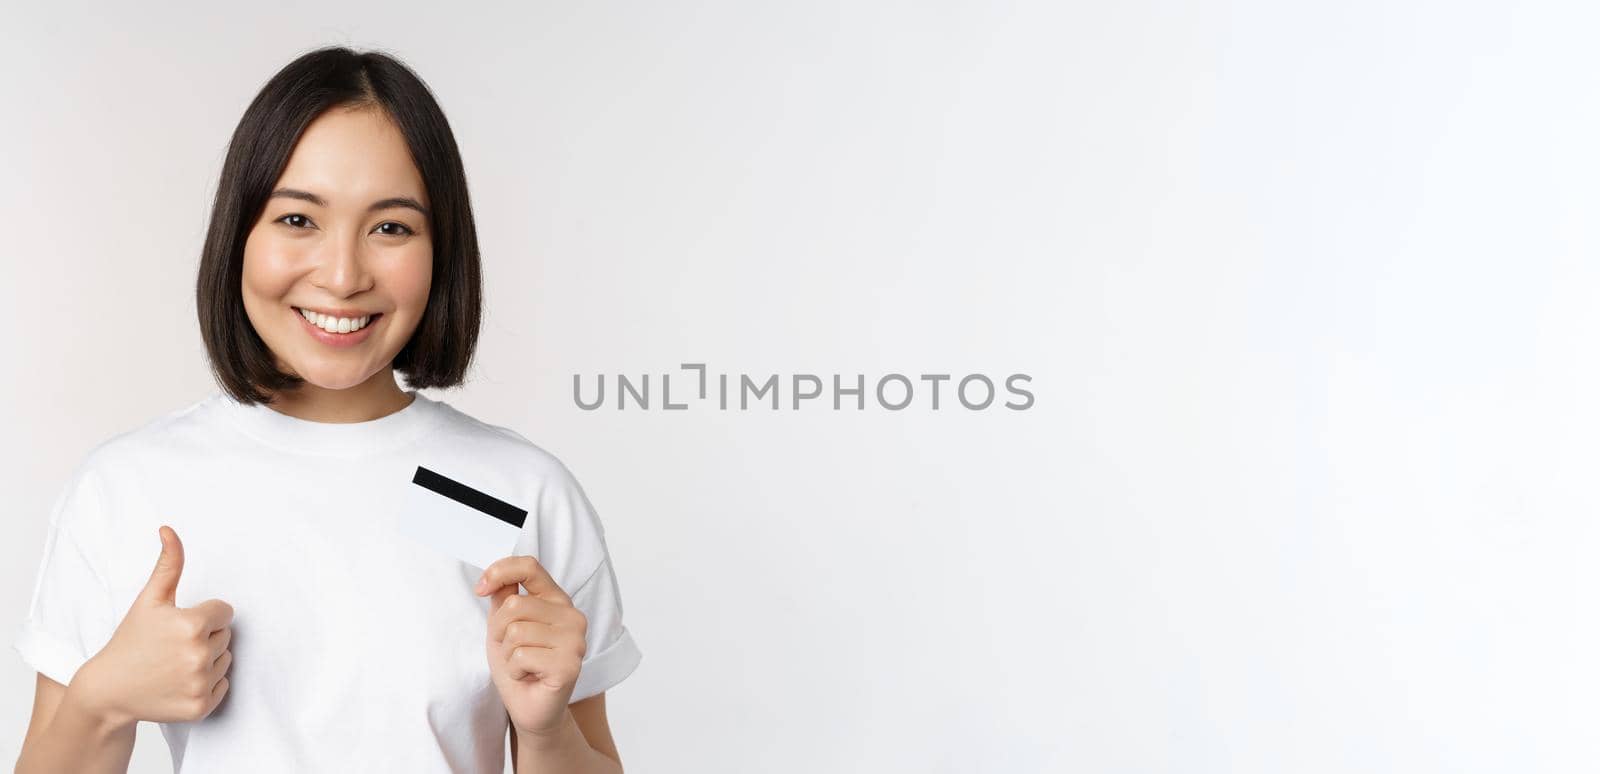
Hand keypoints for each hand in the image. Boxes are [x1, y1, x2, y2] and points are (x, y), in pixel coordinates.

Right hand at [75, 526, 233, 725]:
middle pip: (226, 635)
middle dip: (205, 636)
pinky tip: (180, 682)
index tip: (178, 624)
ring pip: (225, 659)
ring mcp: (200, 684)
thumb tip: (169, 530)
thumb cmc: (129, 641)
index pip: (225, 611)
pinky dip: (206, 684)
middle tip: (173, 645)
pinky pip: (223, 685)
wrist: (108, 690)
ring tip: (174, 663)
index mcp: (192, 625)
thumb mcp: (149, 600)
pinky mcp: (201, 707)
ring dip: (207, 659)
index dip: (203, 615)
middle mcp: (199, 655)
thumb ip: (168, 564)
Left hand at [475, 555, 587, 736]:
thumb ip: (503, 597)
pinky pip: (522, 656)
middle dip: (499, 631)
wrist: (530, 708)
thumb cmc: (519, 665)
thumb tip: (493, 577)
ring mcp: (574, 641)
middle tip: (510, 651)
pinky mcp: (569, 665)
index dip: (500, 571)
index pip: (529, 567)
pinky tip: (528, 676)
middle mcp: (572, 616)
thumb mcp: (503, 626)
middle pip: (515, 605)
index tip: (480, 588)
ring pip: (516, 632)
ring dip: (507, 654)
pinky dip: (514, 670)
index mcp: (557, 600)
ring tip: (521, 665)